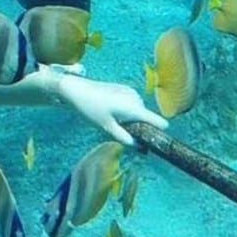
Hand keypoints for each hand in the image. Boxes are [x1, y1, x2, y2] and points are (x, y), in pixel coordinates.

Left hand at [38, 66, 168, 144]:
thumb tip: (140, 148)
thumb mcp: (107, 128)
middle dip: (140, 128)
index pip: (159, 122)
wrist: (76, 89)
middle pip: (147, 118)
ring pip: (138, 112)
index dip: (160, 133)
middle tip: (125, 136)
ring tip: (114, 123)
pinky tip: (112, 113)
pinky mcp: (124, 88)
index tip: (156, 143)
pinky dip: (127, 112)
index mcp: (134, 108)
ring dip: (132, 120)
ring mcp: (131, 92)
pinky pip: (132, 104)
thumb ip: (125, 138)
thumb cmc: (91, 109)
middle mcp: (136, 98)